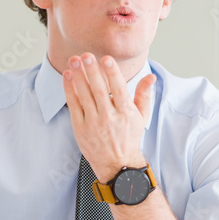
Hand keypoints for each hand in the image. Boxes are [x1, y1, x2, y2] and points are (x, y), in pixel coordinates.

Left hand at [62, 53, 156, 181]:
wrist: (116, 164)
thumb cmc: (128, 137)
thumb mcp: (141, 117)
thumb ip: (144, 95)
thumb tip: (150, 77)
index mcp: (126, 113)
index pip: (119, 89)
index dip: (112, 73)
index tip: (106, 59)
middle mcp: (109, 117)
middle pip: (99, 90)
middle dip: (92, 71)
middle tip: (86, 55)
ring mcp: (93, 123)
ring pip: (84, 95)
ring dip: (78, 76)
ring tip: (74, 61)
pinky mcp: (80, 127)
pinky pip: (74, 105)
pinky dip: (70, 90)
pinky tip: (68, 77)